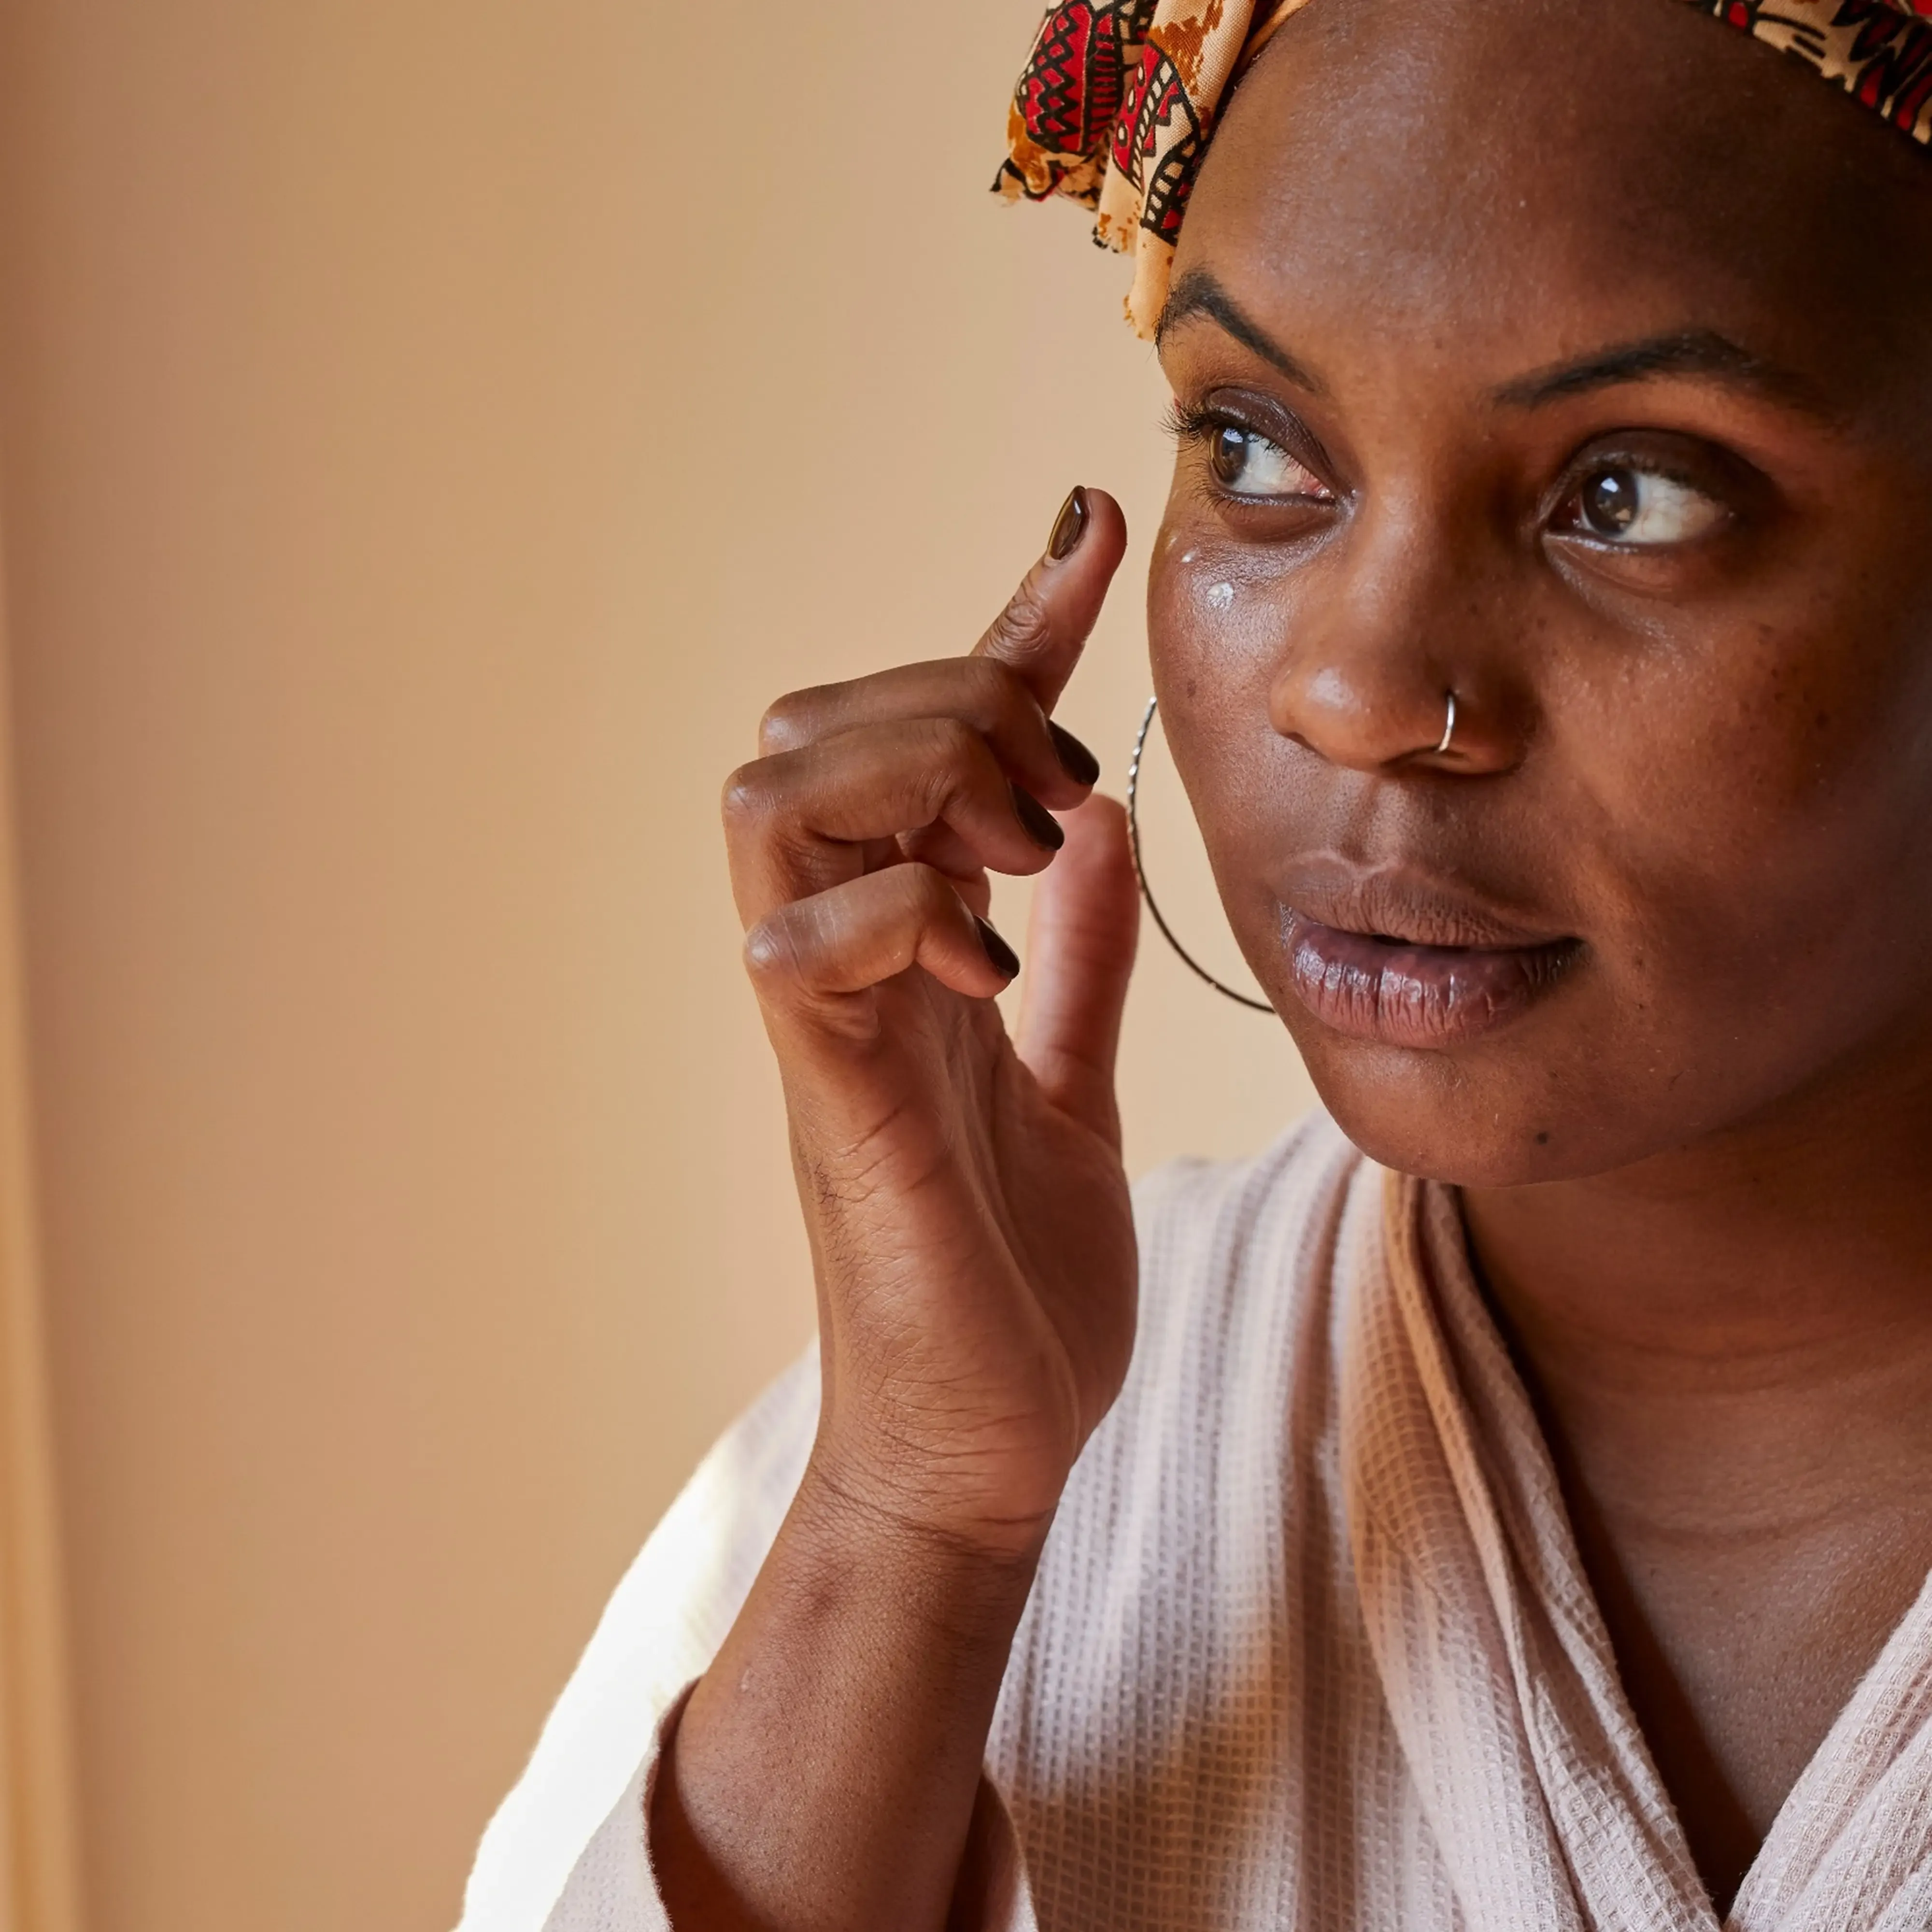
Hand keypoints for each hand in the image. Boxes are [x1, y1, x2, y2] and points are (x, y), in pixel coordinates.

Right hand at [723, 487, 1139, 1556]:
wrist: (987, 1446)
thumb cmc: (1012, 1280)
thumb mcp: (1070, 1084)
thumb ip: (1070, 958)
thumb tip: (1098, 826)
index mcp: (914, 949)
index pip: (938, 744)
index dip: (1008, 624)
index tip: (1087, 532)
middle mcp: (849, 966)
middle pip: (809, 731)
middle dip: (944, 701)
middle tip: (1050, 787)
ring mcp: (827, 1028)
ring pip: (772, 805)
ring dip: (903, 781)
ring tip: (1008, 848)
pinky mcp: (830, 1104)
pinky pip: (798, 950)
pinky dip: (895, 916)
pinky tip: (981, 964)